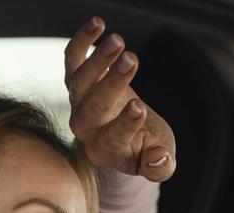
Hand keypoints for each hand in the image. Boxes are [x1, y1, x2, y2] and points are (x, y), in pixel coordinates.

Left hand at [63, 17, 176, 180]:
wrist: (124, 132)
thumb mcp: (159, 161)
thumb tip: (158, 160)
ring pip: (81, 80)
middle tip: (131, 60)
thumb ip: (160, 167)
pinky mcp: (77, 80)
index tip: (140, 109)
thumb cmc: (144, 147)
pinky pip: (73, 58)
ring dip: (98, 58)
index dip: (125, 124)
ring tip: (118, 41)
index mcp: (105, 151)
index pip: (113, 137)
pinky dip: (82, 41)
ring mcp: (78, 102)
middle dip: (112, 82)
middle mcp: (85, 128)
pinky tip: (98, 24)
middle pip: (94, 105)